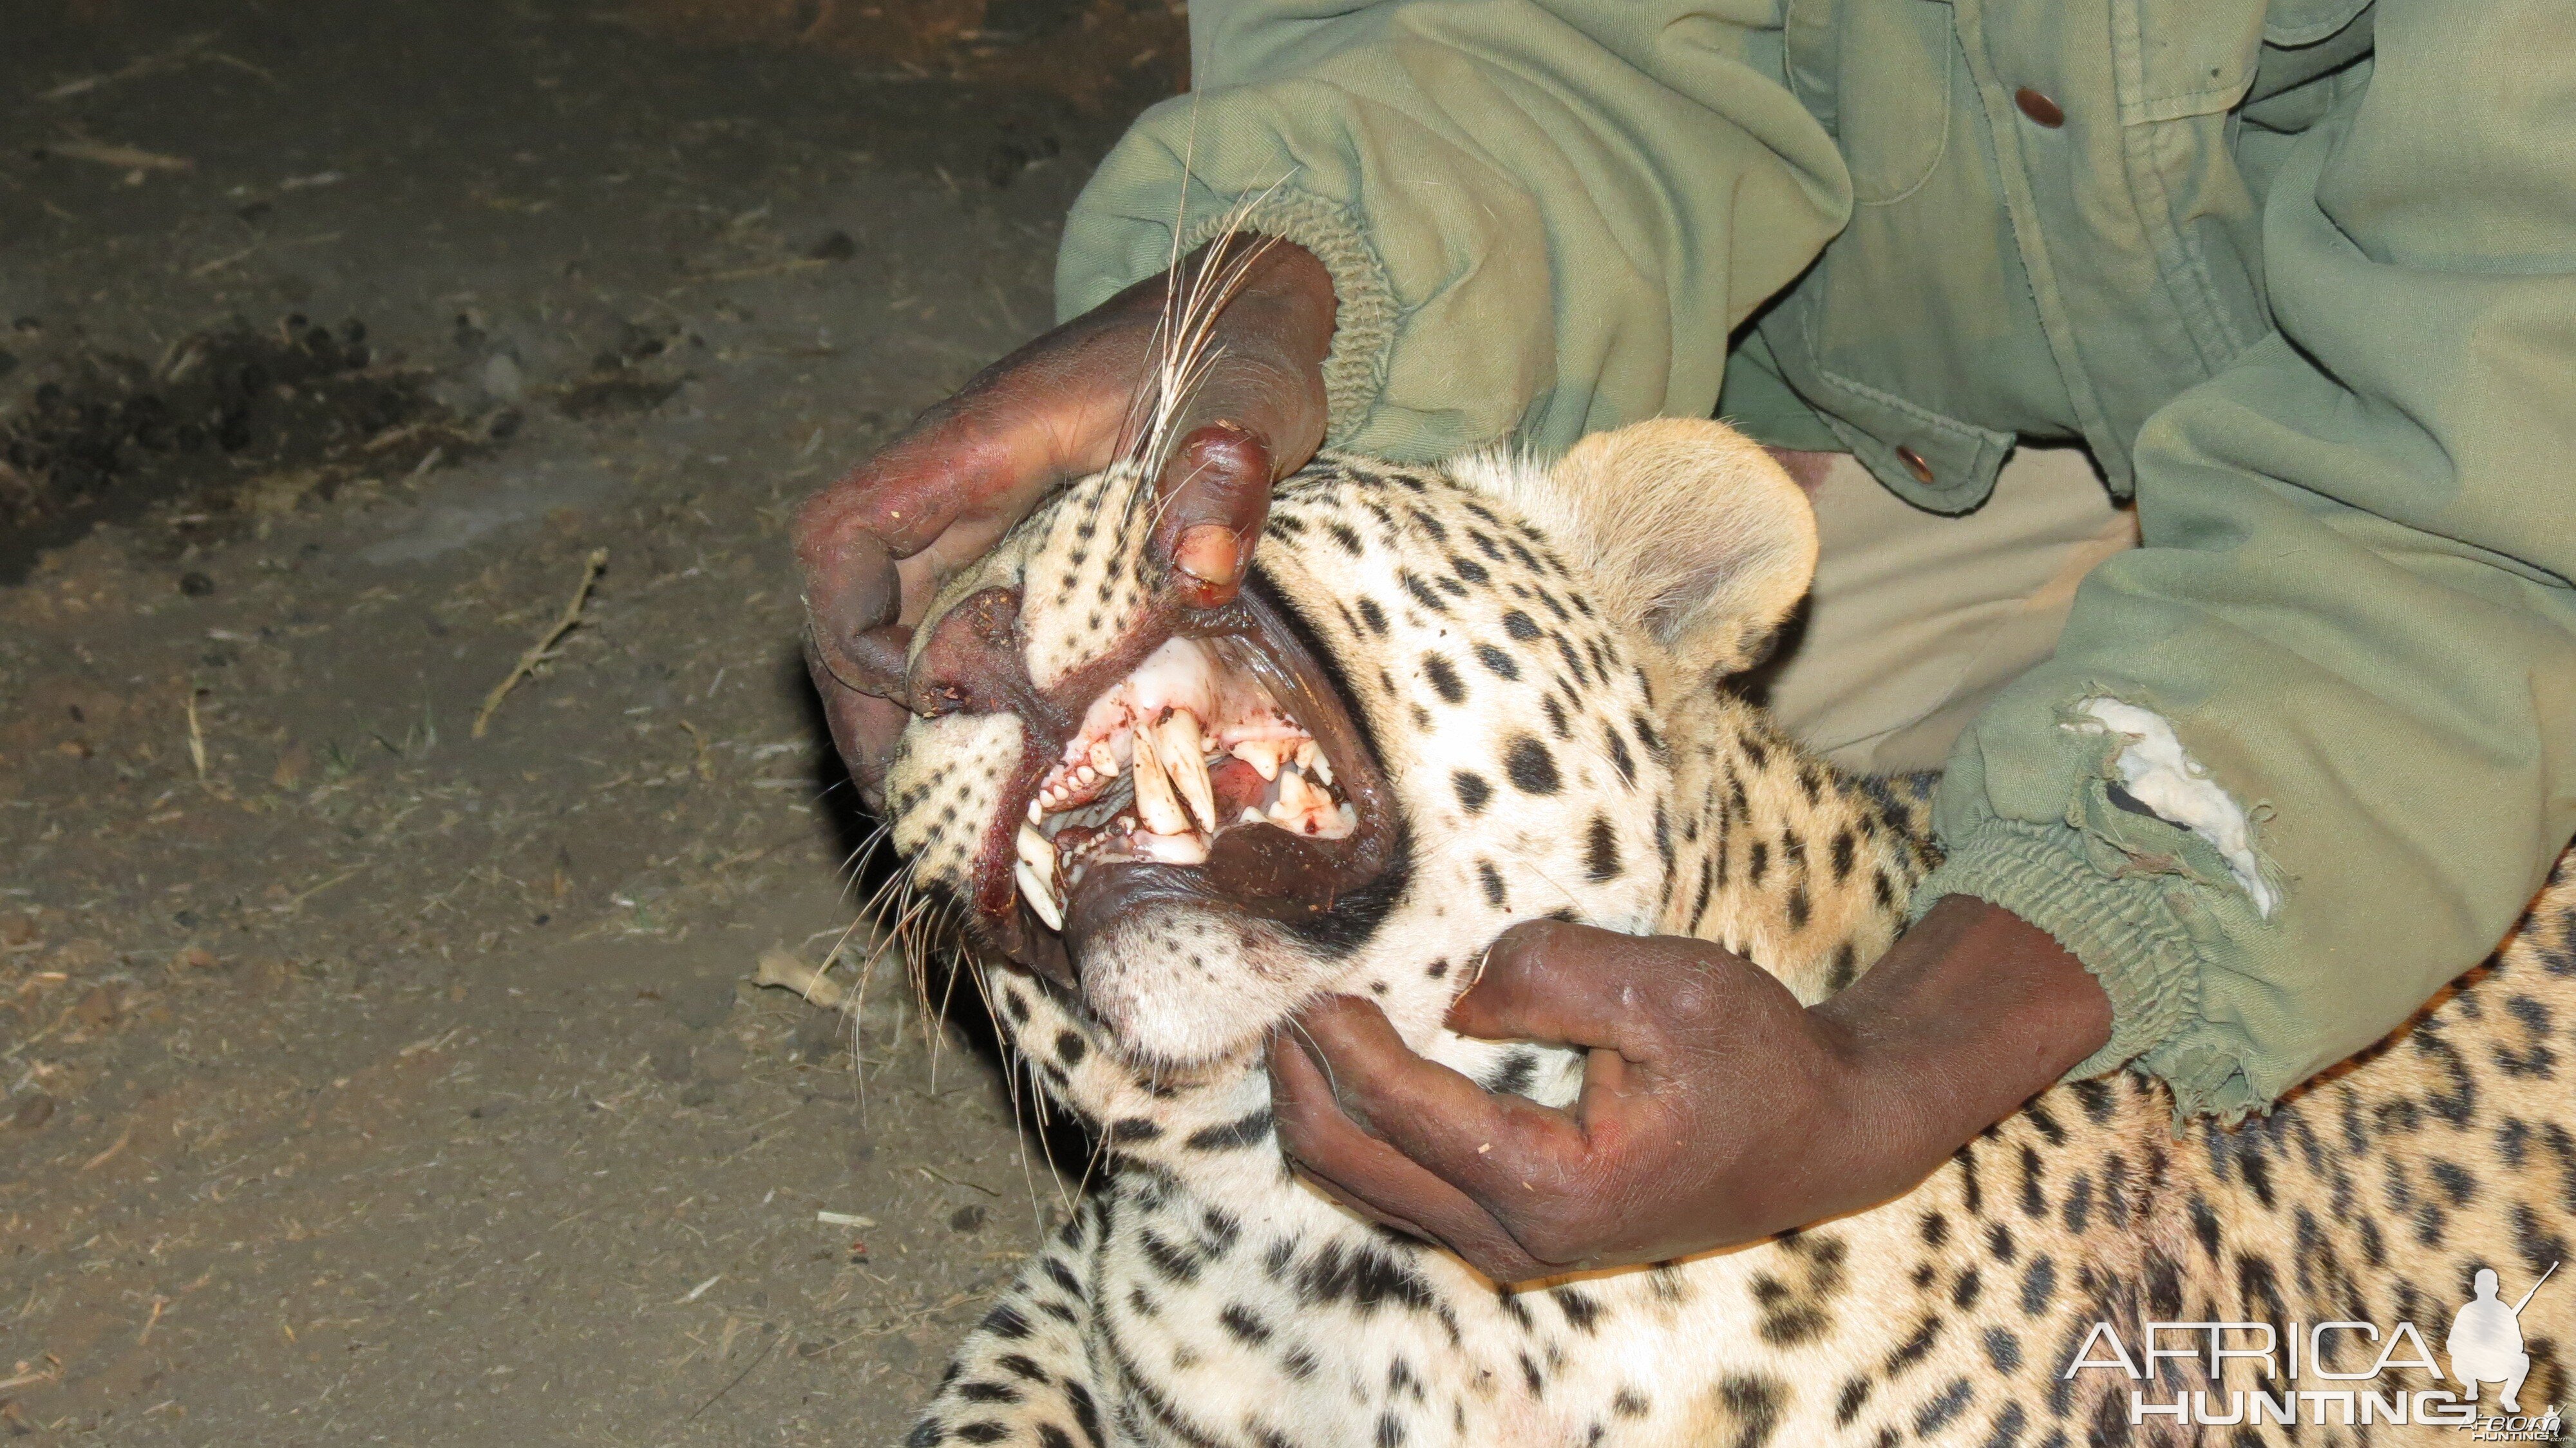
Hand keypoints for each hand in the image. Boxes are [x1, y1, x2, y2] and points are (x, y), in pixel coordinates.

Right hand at [793, 237, 1336, 804]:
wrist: (1247, 308)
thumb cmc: (1237, 348)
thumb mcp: (1244, 400)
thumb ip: (1224, 465)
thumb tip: (1202, 569)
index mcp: (976, 448)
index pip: (842, 535)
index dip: (849, 628)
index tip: (920, 700)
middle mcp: (952, 488)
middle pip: (848, 603)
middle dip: (864, 709)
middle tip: (916, 815)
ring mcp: (977, 521)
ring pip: (891, 626)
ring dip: (900, 715)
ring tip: (948, 815)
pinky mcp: (1014, 548)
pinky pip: (949, 628)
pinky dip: (957, 696)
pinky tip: (1004, 766)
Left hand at [1265, 896, 2111, 1280]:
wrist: (1824, 1133)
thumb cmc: (1759, 1058)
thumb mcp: (1672, 987)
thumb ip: (1554, 974)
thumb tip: (1456, 994)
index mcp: (1555, 1185)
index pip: (1404, 1114)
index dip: (1344, 1045)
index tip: (1312, 984)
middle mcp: (1521, 1236)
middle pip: (1354, 1169)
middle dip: (1301, 1089)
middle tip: (1282, 1009)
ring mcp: (1516, 1245)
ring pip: (1367, 1189)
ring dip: (1322, 1113)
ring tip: (1303, 1033)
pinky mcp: (1519, 1231)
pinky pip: (1404, 1190)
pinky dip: (1362, 1134)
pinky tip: (1354, 1072)